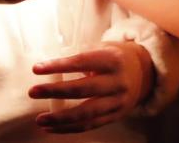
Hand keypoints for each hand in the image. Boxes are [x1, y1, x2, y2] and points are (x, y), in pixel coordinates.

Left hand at [30, 42, 153, 132]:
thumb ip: (83, 57)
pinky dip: (69, 129)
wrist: (145, 73)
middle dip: (55, 91)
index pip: (81, 62)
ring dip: (59, 118)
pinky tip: (51, 128)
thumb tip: (49, 66)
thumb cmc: (116, 58)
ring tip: (39, 119)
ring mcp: (118, 101)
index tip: (37, 68)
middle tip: (33, 91)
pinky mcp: (115, 115)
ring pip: (86, 113)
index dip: (58, 66)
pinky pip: (89, 125)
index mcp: (113, 60)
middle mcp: (117, 81)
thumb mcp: (105, 49)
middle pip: (82, 89)